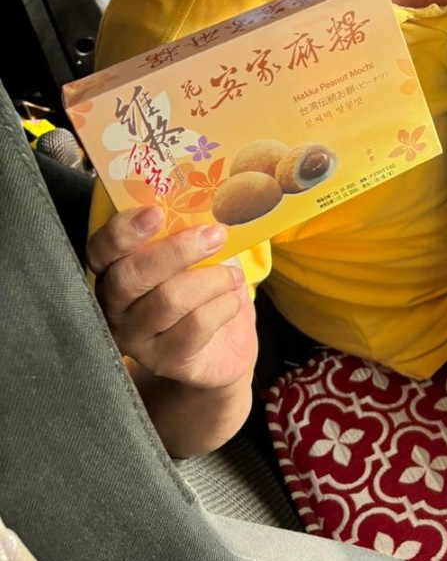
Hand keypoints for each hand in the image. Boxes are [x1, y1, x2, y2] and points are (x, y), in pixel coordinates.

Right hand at [87, 207, 257, 391]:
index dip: (122, 231)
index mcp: (113, 271)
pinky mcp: (166, 360)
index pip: (100, 250)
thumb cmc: (202, 287)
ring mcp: (137, 338)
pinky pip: (196, 325)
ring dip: (212, 279)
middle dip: (177, 250)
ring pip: (169, 299)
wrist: (223, 347)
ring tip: (233, 275)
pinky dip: (224, 305)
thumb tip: (209, 201)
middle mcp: (115, 307)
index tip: (155, 212)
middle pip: (131, 276)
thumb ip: (186, 229)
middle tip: (215, 235)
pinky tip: (232, 300)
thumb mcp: (193, 254)